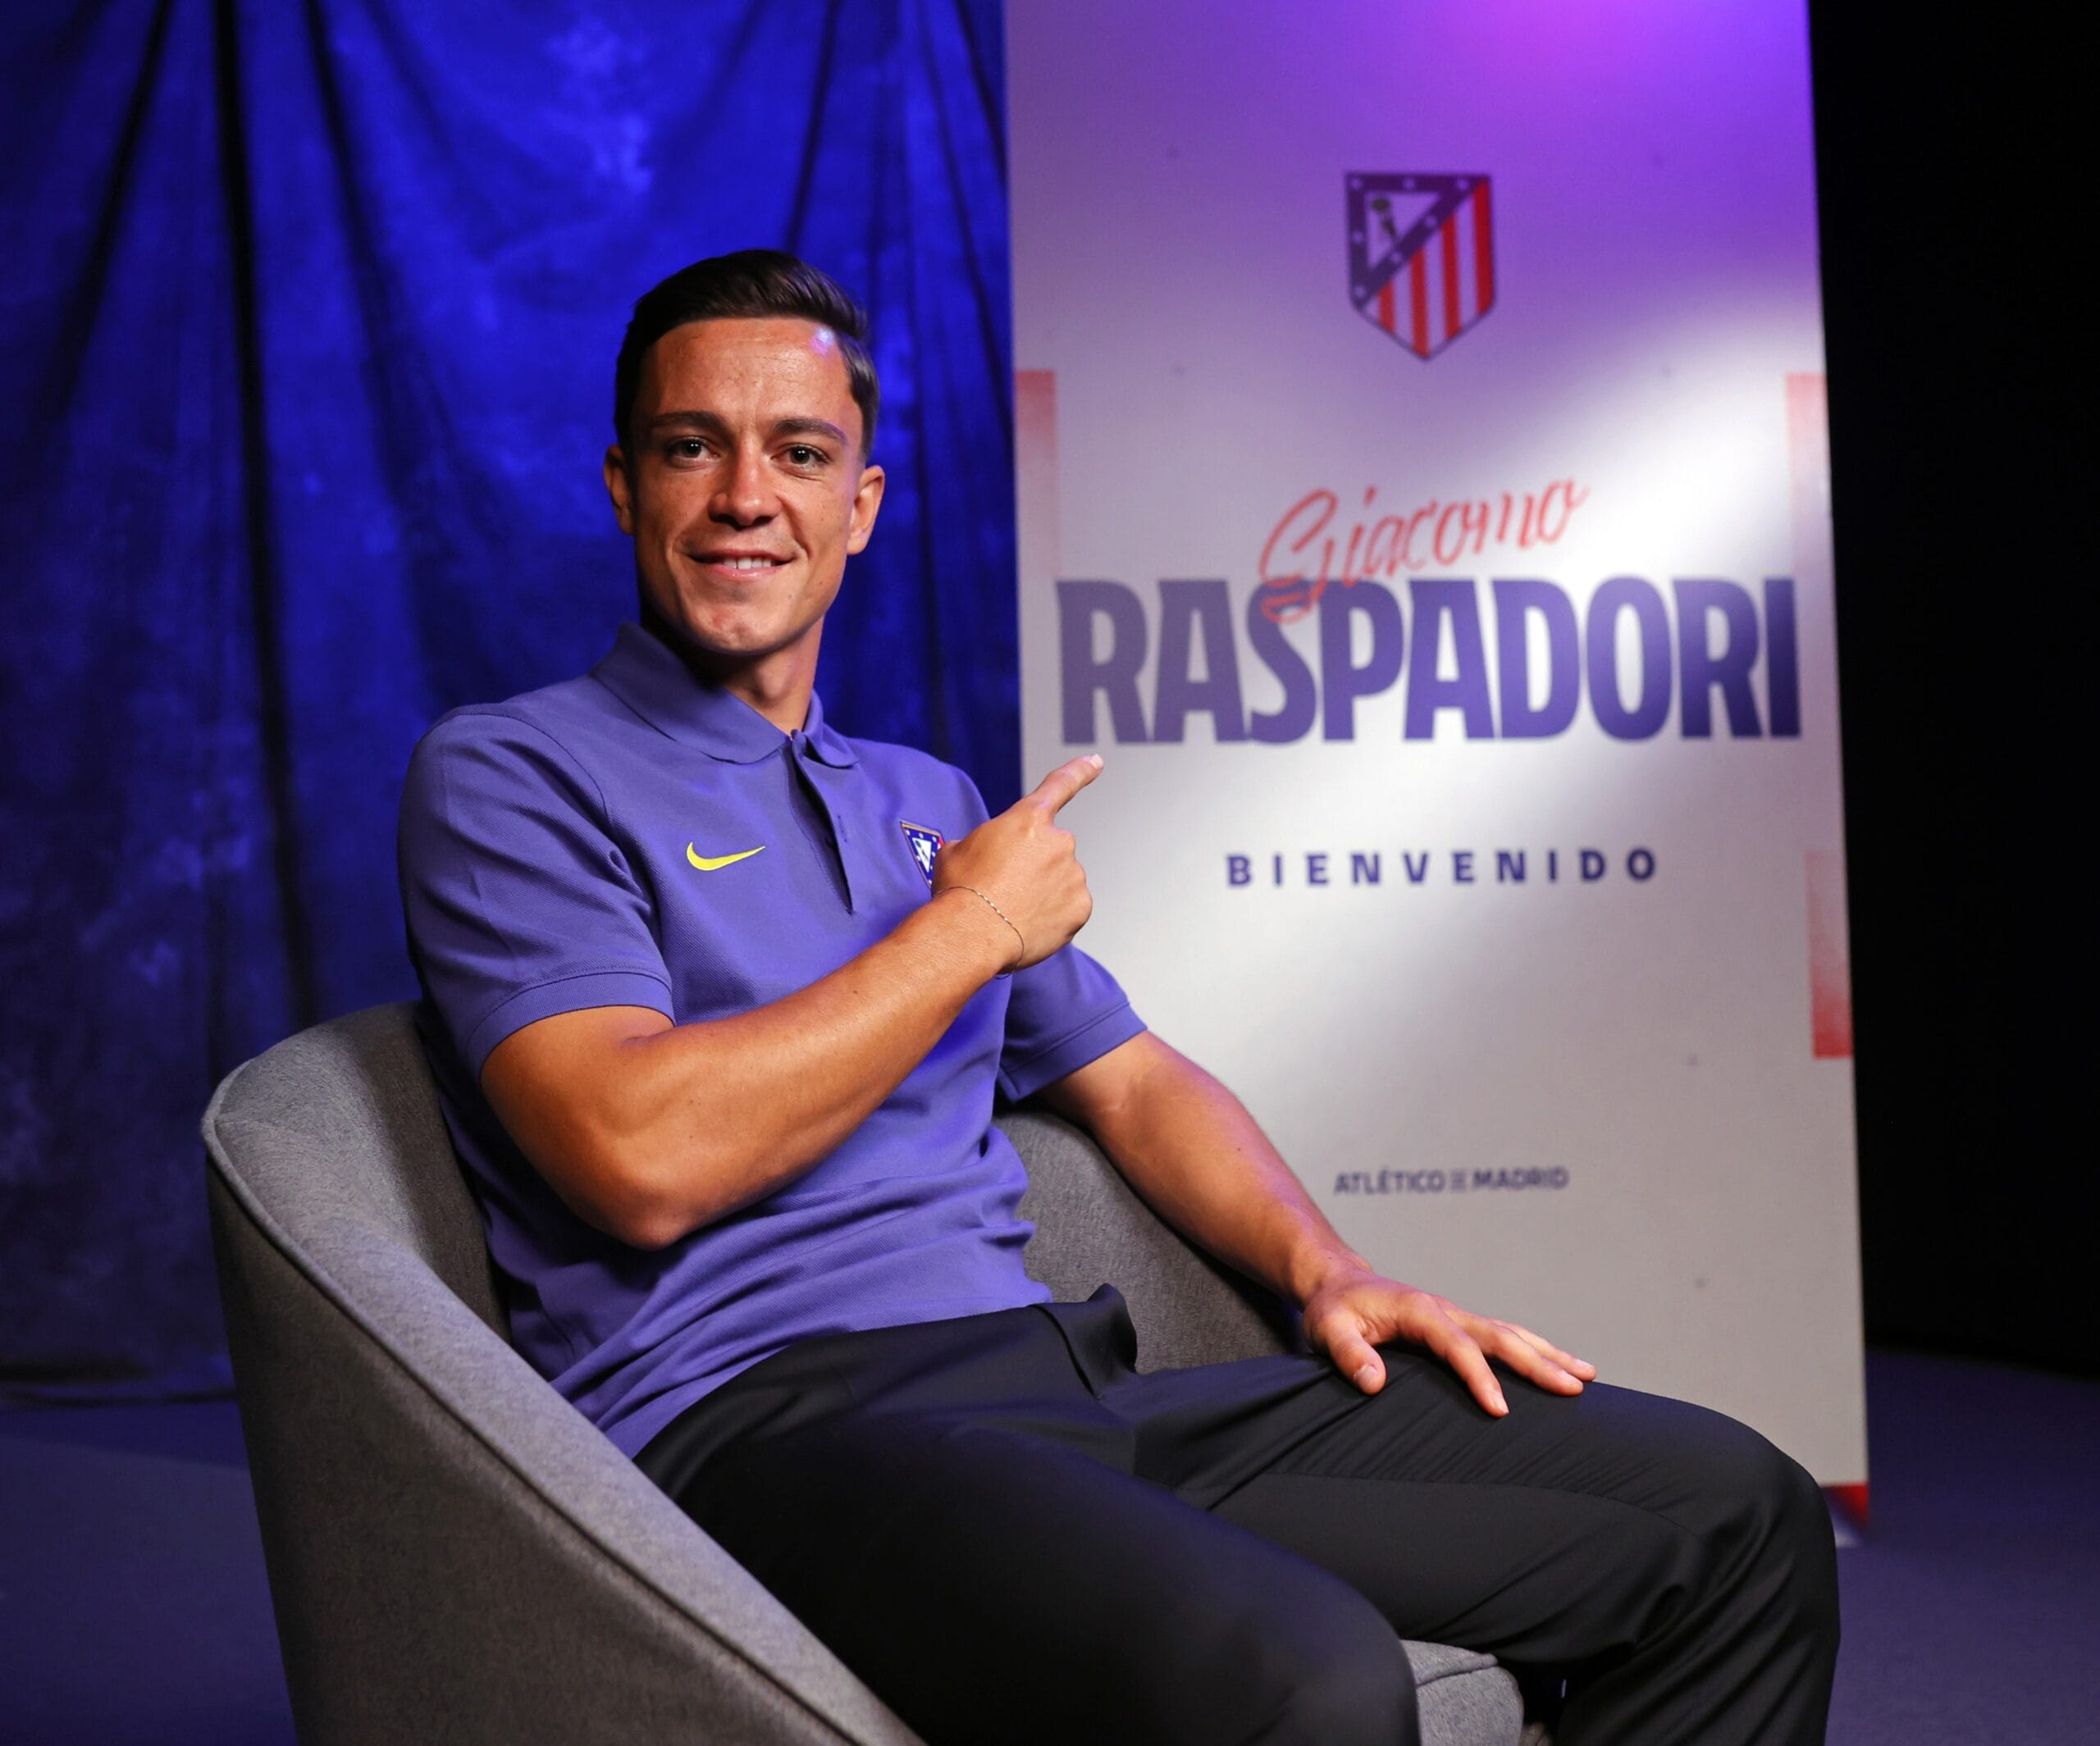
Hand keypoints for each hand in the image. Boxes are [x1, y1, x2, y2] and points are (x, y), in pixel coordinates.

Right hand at [932, 755, 1101, 969]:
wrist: (971, 933)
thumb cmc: (960, 891)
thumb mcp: (955, 852)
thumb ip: (979, 843)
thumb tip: (977, 853)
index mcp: (1028, 820)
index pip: (1059, 786)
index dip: (1080, 771)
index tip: (1097, 761)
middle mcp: (1058, 842)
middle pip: (1051, 850)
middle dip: (1035, 866)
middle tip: (1006, 889)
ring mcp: (1073, 875)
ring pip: (1062, 881)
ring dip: (1043, 893)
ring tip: (1012, 911)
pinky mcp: (1081, 907)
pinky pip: (1070, 908)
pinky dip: (1054, 916)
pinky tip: (1029, 925)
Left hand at [1300, 1265, 1596, 1416]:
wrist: (1336, 1284)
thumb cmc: (1332, 1310)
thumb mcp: (1327, 1329)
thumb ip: (1349, 1354)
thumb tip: (1375, 1382)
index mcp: (1418, 1310)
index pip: (1457, 1346)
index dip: (1479, 1377)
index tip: (1501, 1410)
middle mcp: (1445, 1309)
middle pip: (1500, 1336)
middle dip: (1538, 1363)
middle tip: (1576, 1388)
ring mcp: (1455, 1315)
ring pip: (1510, 1333)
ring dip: (1548, 1353)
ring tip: (1588, 1376)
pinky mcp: (1458, 1325)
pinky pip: (1503, 1336)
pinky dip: (1534, 1349)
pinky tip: (1559, 1364)